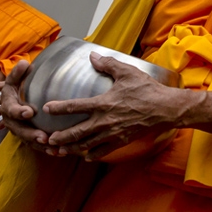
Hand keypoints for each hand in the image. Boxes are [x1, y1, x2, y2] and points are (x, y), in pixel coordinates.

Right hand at [0, 60, 56, 151]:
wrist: (8, 104)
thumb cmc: (13, 90)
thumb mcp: (12, 81)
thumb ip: (17, 74)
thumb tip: (25, 63)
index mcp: (8, 106)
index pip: (12, 109)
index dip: (19, 111)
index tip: (29, 112)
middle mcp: (12, 121)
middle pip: (20, 129)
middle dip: (32, 134)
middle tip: (44, 137)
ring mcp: (19, 130)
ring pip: (28, 140)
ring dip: (40, 145)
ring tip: (53, 148)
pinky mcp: (26, 137)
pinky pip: (34, 145)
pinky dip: (44, 149)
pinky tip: (57, 152)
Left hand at [43, 52, 185, 160]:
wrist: (166, 108)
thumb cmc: (147, 89)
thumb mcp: (127, 72)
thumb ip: (108, 64)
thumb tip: (93, 56)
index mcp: (103, 103)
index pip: (74, 107)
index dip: (58, 108)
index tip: (46, 109)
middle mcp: (104, 121)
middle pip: (76, 133)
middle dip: (60, 138)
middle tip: (48, 140)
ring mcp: (112, 133)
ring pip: (86, 145)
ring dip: (72, 149)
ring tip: (61, 151)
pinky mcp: (121, 141)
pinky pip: (103, 151)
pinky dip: (93, 155)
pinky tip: (87, 156)